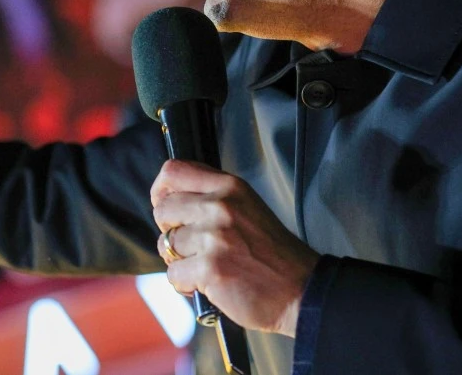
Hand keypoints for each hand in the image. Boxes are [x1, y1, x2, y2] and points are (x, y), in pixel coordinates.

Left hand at [151, 160, 319, 336]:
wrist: (301, 290)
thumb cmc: (272, 254)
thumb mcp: (247, 208)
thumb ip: (212, 197)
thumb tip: (170, 199)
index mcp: (230, 187)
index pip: (173, 172)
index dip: (160, 191)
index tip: (167, 209)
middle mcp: (220, 206)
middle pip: (163, 210)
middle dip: (170, 231)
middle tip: (192, 247)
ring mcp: (214, 236)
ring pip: (166, 244)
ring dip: (179, 261)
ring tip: (205, 267)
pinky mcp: (210, 268)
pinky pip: (173, 274)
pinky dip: (185, 284)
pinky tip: (208, 284)